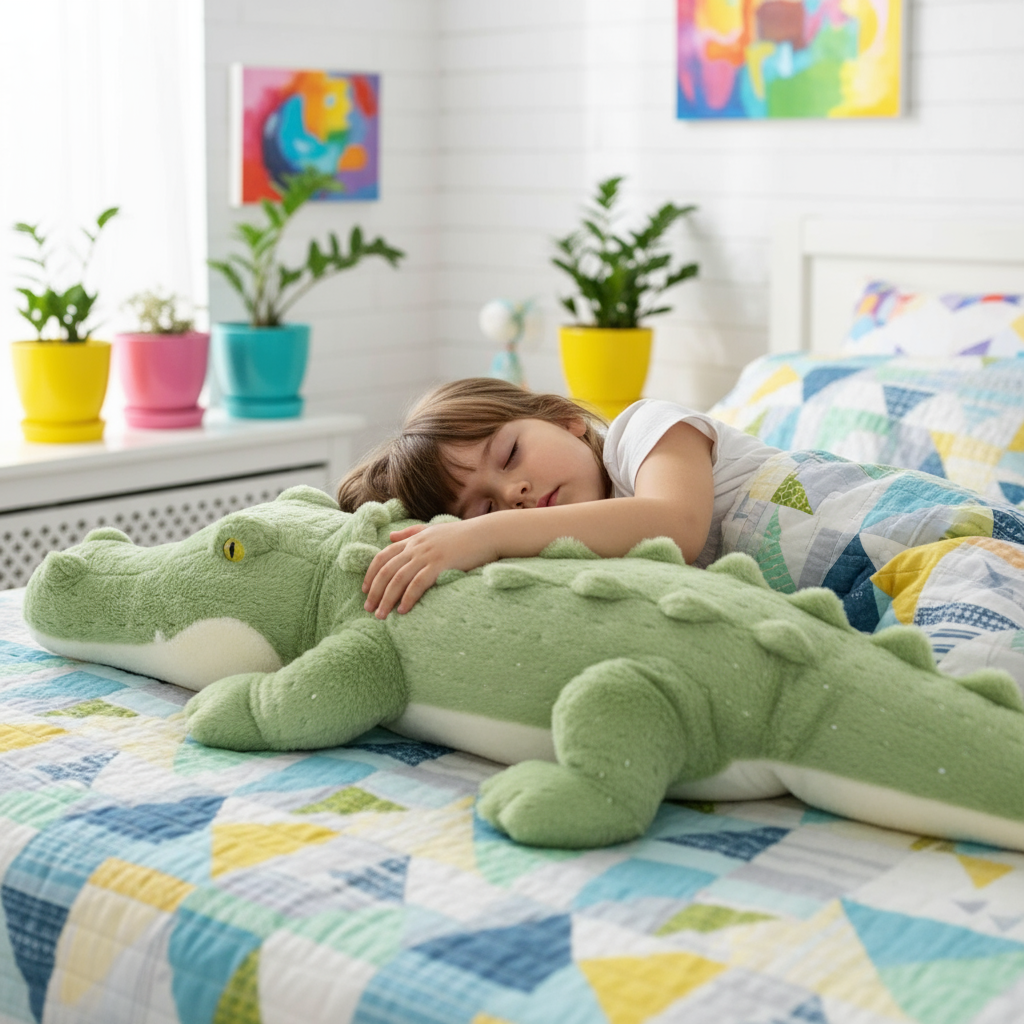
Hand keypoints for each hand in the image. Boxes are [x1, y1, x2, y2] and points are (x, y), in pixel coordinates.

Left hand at [362, 520, 496, 617]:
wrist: (487, 533)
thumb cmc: (463, 534)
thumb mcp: (433, 530)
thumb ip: (411, 534)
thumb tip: (390, 536)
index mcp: (413, 540)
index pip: (382, 556)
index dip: (370, 574)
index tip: (365, 590)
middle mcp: (416, 547)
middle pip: (387, 570)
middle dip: (375, 591)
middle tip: (369, 609)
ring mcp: (428, 555)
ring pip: (398, 579)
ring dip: (387, 599)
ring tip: (381, 615)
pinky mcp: (440, 565)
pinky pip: (418, 584)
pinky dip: (408, 598)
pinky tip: (403, 611)